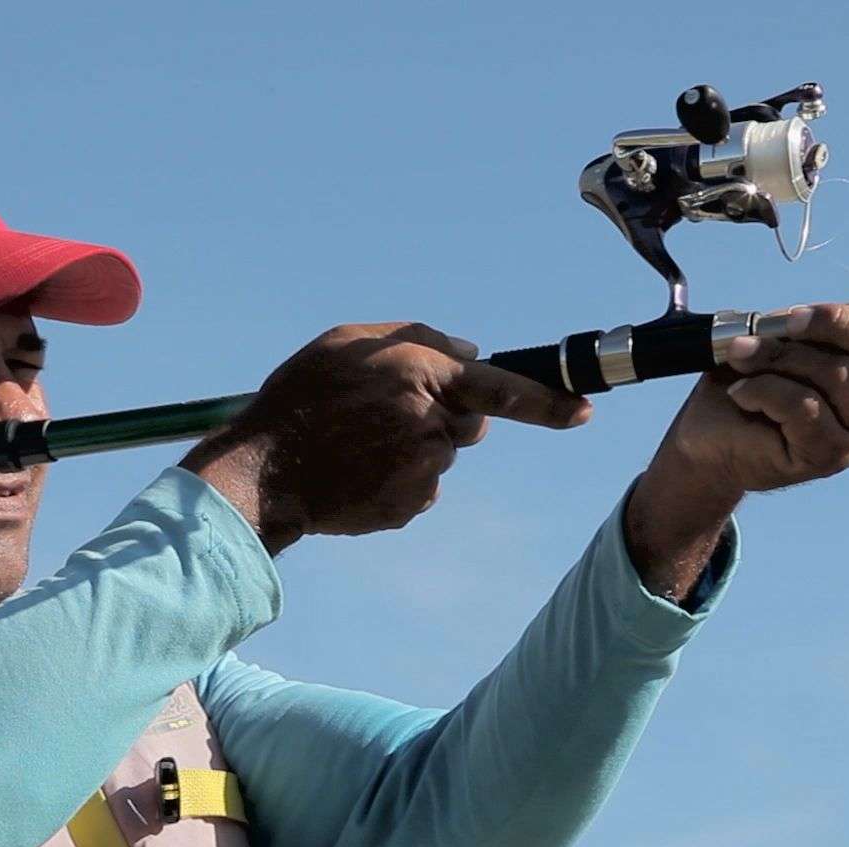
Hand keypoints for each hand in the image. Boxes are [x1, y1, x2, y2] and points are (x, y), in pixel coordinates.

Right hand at [182, 322, 591, 552]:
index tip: (585, 411)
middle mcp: (428, 422)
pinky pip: (424, 486)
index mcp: (417, 373)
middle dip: (445, 415)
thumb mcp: (346, 343)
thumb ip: (417, 338)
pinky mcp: (411, 506)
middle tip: (385, 414)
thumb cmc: (300, 398)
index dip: (548, 400)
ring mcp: (422, 470)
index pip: (500, 387)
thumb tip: (472, 354)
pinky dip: (400, 479)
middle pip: (470, 421)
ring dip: (415, 447)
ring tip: (358, 444)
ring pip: (444, 453)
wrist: (262, 472)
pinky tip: (359, 471)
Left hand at [622, 291, 848, 604]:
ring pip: (836, 376)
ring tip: (745, 358)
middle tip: (789, 318)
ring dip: (780, 357)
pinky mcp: (826, 457)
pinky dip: (763, 388)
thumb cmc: (756, 378)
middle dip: (836, 323)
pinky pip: (802, 405)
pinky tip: (742, 393)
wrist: (706, 434)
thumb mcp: (801, 337)